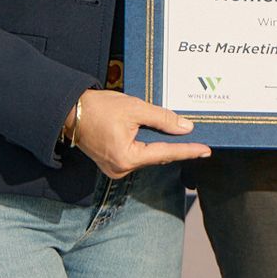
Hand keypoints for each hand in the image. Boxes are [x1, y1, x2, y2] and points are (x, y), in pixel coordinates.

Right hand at [69, 89, 210, 178]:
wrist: (70, 111)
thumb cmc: (99, 108)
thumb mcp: (135, 108)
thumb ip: (163, 119)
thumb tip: (186, 128)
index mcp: (127, 158)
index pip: (165, 153)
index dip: (188, 151)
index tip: (206, 151)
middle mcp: (121, 169)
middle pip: (156, 156)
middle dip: (176, 146)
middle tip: (198, 140)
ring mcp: (115, 169)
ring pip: (147, 156)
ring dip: (160, 145)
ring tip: (180, 135)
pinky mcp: (111, 164)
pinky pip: (136, 155)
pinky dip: (147, 146)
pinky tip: (158, 136)